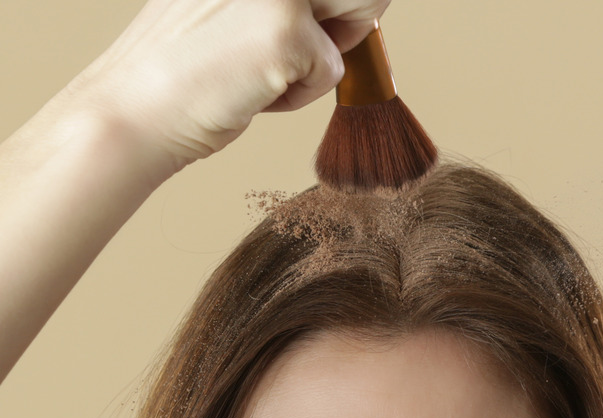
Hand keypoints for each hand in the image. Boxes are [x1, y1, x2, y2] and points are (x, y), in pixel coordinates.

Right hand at [63, 0, 389, 171]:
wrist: (135, 111)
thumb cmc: (183, 67)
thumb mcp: (235, 4)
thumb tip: (351, 2)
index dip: (342, 1)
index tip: (325, 22)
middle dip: (352, 17)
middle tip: (296, 48)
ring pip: (357, 17)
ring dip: (319, 55)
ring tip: (261, 71)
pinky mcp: (287, 31)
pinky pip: (331, 71)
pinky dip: (299, 96)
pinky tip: (251, 92)